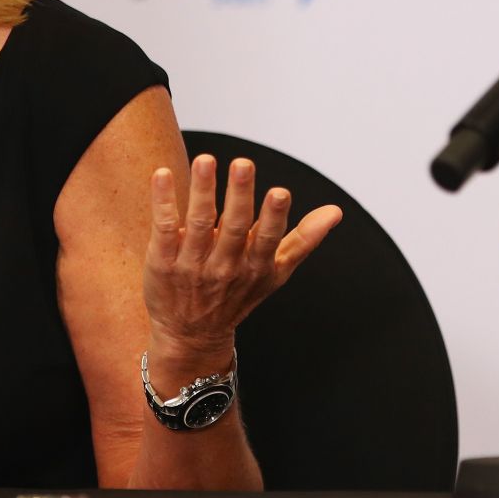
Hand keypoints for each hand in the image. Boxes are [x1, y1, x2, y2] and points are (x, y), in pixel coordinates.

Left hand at [142, 154, 342, 370]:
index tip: (280, 192)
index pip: (268, 240)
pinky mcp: (162, 261)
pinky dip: (163, 201)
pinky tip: (163, 174)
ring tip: (206, 160)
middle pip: (233, 228)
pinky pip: (163, 228)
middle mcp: (224, 266)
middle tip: (243, 163)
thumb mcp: (275, 274)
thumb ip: (304, 240)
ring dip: (202, 190)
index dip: (274, 217)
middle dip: (239, 195)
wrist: (189, 336)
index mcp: (255, 266)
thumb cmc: (236, 296)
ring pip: (197, 223)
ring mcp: (191, 265)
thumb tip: (336, 211)